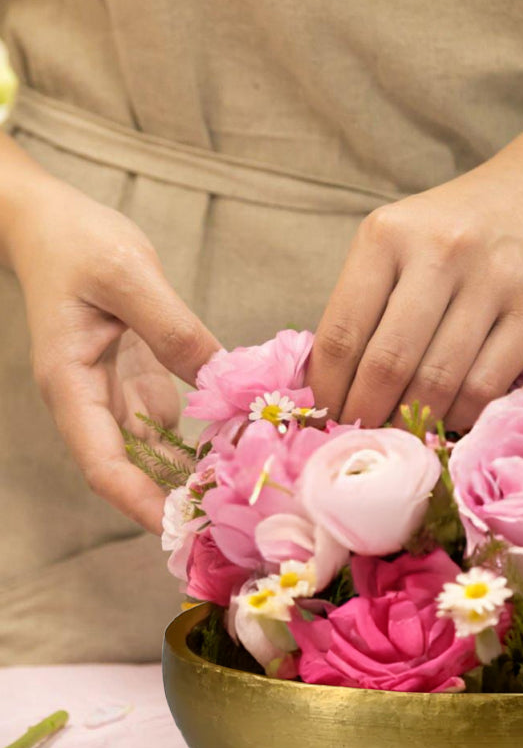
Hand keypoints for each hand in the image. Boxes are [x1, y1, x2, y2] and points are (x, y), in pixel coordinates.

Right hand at [9, 172, 219, 531]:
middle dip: (176, 501)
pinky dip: (200, 440)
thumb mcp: (128, 275)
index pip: (102, 464)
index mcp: (70, 383)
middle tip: (234, 523)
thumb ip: (173, 328)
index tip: (182, 528)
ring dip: (192, 477)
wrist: (51, 219)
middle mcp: (89, 399)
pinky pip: (169, 424)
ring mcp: (114, 391)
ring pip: (153, 453)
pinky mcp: (137, 377)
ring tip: (246, 498)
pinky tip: (242, 451)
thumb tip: (221, 377)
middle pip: (130, 471)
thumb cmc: (76, 242)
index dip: (140, 503)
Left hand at [308, 158, 522, 430]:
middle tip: (361, 438)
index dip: (328, 389)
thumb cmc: (454, 227)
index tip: (326, 416)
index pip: (341, 333)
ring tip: (401, 434)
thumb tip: (335, 385)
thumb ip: (365, 301)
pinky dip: (460, 416)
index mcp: (387, 236)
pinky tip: (448, 417)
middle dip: (367, 415)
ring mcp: (494, 281)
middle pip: (387, 364)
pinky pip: (486, 386)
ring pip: (438, 382)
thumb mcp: (397, 240)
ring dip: (413, 422)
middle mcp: (440, 253)